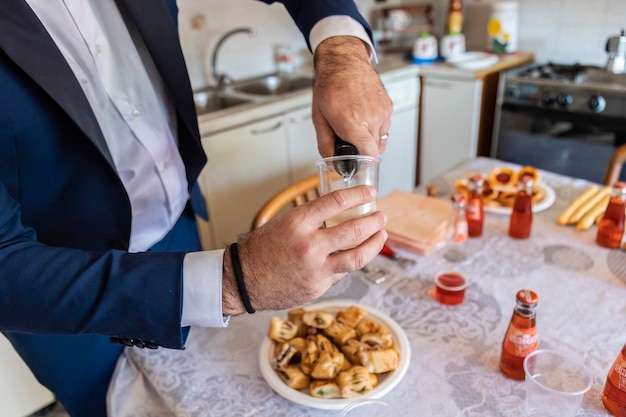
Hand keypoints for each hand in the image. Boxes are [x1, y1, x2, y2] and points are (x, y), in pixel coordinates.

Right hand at [222, 185, 386, 314]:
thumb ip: (312, 221)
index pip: (337, 202)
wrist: (243, 281)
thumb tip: (341, 214)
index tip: (370, 192)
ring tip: (382, 234)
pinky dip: (350, 261)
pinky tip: (356, 255)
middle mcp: (309, 245)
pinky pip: (342, 272)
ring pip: (358, 256)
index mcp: (298, 222)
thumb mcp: (283, 224)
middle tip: (381, 215)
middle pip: (355, 230)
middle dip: (374, 220)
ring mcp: (316, 269)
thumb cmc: (261, 249)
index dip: (358, 195)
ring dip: (375, 243)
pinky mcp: (318, 287)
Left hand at [312, 36, 392, 157]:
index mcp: (353, 123)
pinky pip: (385, 127)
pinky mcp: (388, 106)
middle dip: (362, 151)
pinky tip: (363, 118)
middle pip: (374, 150)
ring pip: (381, 139)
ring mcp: (382, 112)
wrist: (344, 62)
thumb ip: (325, 144)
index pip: (369, 155)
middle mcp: (371, 118)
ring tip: (356, 127)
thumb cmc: (330, 86)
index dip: (362, 163)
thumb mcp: (319, 118)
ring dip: (370, 140)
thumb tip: (331, 162)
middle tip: (350, 142)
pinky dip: (375, 128)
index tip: (355, 163)